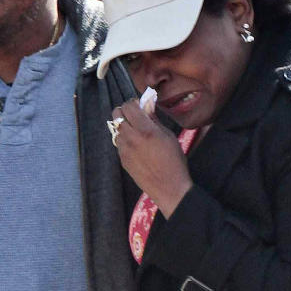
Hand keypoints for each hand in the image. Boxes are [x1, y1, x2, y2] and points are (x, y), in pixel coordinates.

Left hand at [110, 100, 192, 218]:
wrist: (169, 188)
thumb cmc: (174, 162)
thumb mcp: (169, 136)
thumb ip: (154, 119)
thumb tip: (147, 106)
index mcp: (145, 130)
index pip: (128, 106)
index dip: (134, 103)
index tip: (140, 106)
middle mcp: (131, 138)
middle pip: (116, 114)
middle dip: (125, 112)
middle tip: (135, 116)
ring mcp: (124, 150)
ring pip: (116, 129)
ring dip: (124, 126)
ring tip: (137, 132)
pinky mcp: (122, 160)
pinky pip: (119, 143)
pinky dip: (125, 139)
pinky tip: (137, 146)